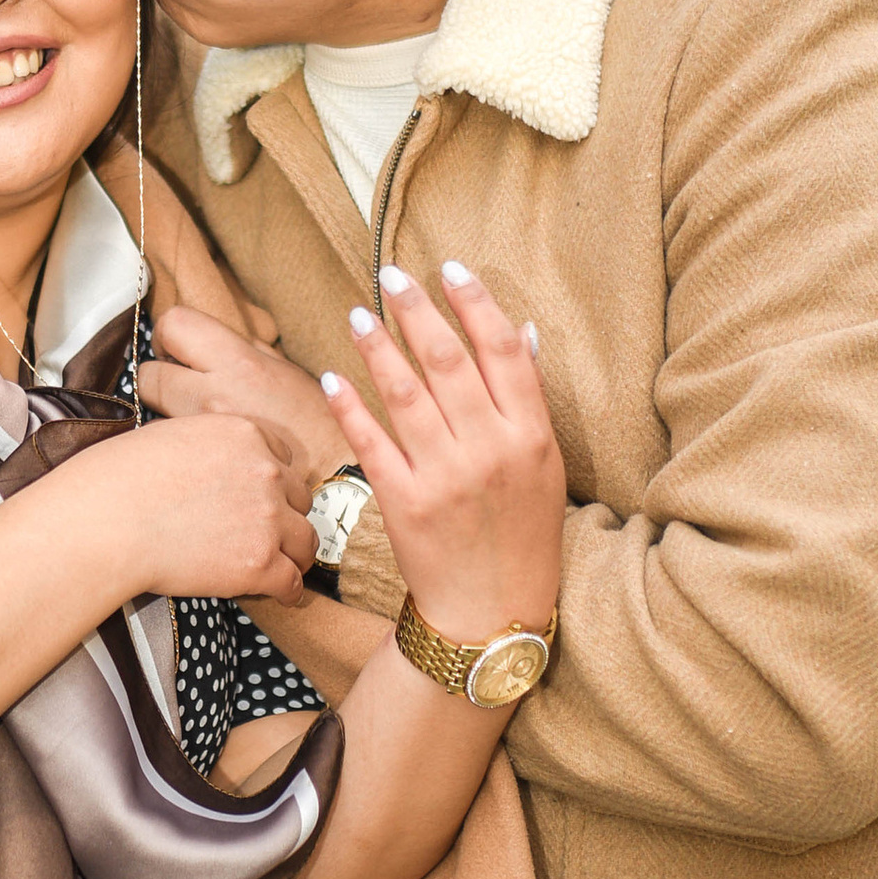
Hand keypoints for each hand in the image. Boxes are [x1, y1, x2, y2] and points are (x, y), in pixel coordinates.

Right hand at [70, 411, 316, 606]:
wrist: (106, 522)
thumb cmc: (117, 479)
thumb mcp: (166, 436)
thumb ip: (200, 445)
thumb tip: (196, 460)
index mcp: (243, 433)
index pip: (281, 455)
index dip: (273, 480)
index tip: (265, 497)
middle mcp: (265, 471)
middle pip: (298, 497)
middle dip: (286, 515)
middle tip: (272, 534)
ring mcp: (267, 518)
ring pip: (305, 541)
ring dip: (296, 555)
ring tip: (287, 567)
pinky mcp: (260, 562)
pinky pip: (292, 582)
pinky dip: (288, 591)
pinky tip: (281, 596)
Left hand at [137, 307, 347, 486]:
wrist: (335, 480)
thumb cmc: (315, 422)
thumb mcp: (283, 369)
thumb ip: (241, 347)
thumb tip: (198, 337)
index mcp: (239, 362)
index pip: (173, 323)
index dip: (170, 335)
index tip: (178, 349)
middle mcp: (214, 396)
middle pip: (146, 375)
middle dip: (158, 378)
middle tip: (179, 387)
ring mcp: (204, 437)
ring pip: (150, 420)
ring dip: (164, 419)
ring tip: (194, 426)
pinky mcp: (199, 471)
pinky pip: (169, 454)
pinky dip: (176, 452)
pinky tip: (200, 454)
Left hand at [323, 263, 563, 646]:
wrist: (492, 610)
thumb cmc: (522, 531)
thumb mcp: (544, 464)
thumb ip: (529, 397)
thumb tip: (522, 329)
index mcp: (532, 436)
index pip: (502, 350)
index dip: (475, 302)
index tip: (449, 268)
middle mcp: (491, 451)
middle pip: (448, 361)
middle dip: (416, 310)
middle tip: (391, 276)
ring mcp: (446, 478)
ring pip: (405, 393)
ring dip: (377, 346)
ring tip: (358, 315)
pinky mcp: (405, 504)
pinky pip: (371, 441)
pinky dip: (349, 405)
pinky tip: (333, 376)